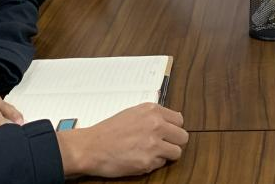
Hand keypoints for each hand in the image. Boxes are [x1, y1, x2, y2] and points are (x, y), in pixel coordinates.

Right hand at [58, 103, 188, 178]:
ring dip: (166, 154)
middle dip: (174, 142)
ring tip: (151, 153)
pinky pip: (161, 164)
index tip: (167, 133)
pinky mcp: (148, 161)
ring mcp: (153, 143)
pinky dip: (153, 164)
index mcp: (152, 110)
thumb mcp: (133, 113)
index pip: (179, 120)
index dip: (173, 129)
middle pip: (183, 137)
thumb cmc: (108, 131)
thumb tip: (172, 121)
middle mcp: (156, 124)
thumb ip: (153, 115)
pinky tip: (140, 159)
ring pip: (176, 152)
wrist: (91, 147)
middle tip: (162, 145)